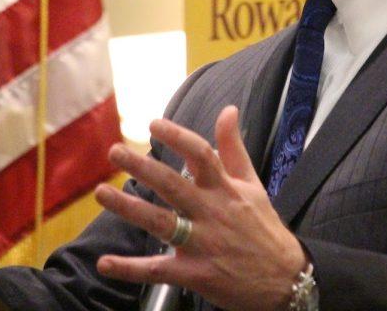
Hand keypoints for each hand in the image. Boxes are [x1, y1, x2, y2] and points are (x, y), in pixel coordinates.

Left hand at [95, 105, 306, 310]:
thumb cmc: (263, 226)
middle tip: (114, 152)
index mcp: (225, 189)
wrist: (285, 277)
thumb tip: (228, 109)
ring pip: (161, 222)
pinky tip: (104, 263)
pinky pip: (157, 270)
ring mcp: (202, 243)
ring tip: (101, 193)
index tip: (153, 124)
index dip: (177, 137)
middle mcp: (212, 212)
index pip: (201, 155)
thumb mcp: (252, 183)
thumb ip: (233, 147)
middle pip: (173, 185)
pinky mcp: (195, 274)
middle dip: (142, 167)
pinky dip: (129, 268)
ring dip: (129, 208)